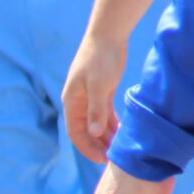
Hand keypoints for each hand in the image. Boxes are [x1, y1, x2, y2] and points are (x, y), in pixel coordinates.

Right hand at [63, 34, 128, 164]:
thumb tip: (93, 132)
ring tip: (118, 149)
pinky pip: (105, 112)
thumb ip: (97, 109)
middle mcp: (79, 101)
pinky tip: (121, 132)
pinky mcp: (103, 89)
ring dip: (105, 135)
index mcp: (72, 101)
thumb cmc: (101, 58)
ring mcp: (90, 95)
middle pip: (86, 130)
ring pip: (96, 122)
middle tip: (112, 159)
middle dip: (97, 144)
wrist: (109, 34)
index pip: (76, 132)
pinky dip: (112, 123)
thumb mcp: (100, 85)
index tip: (101, 159)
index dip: (87, 147)